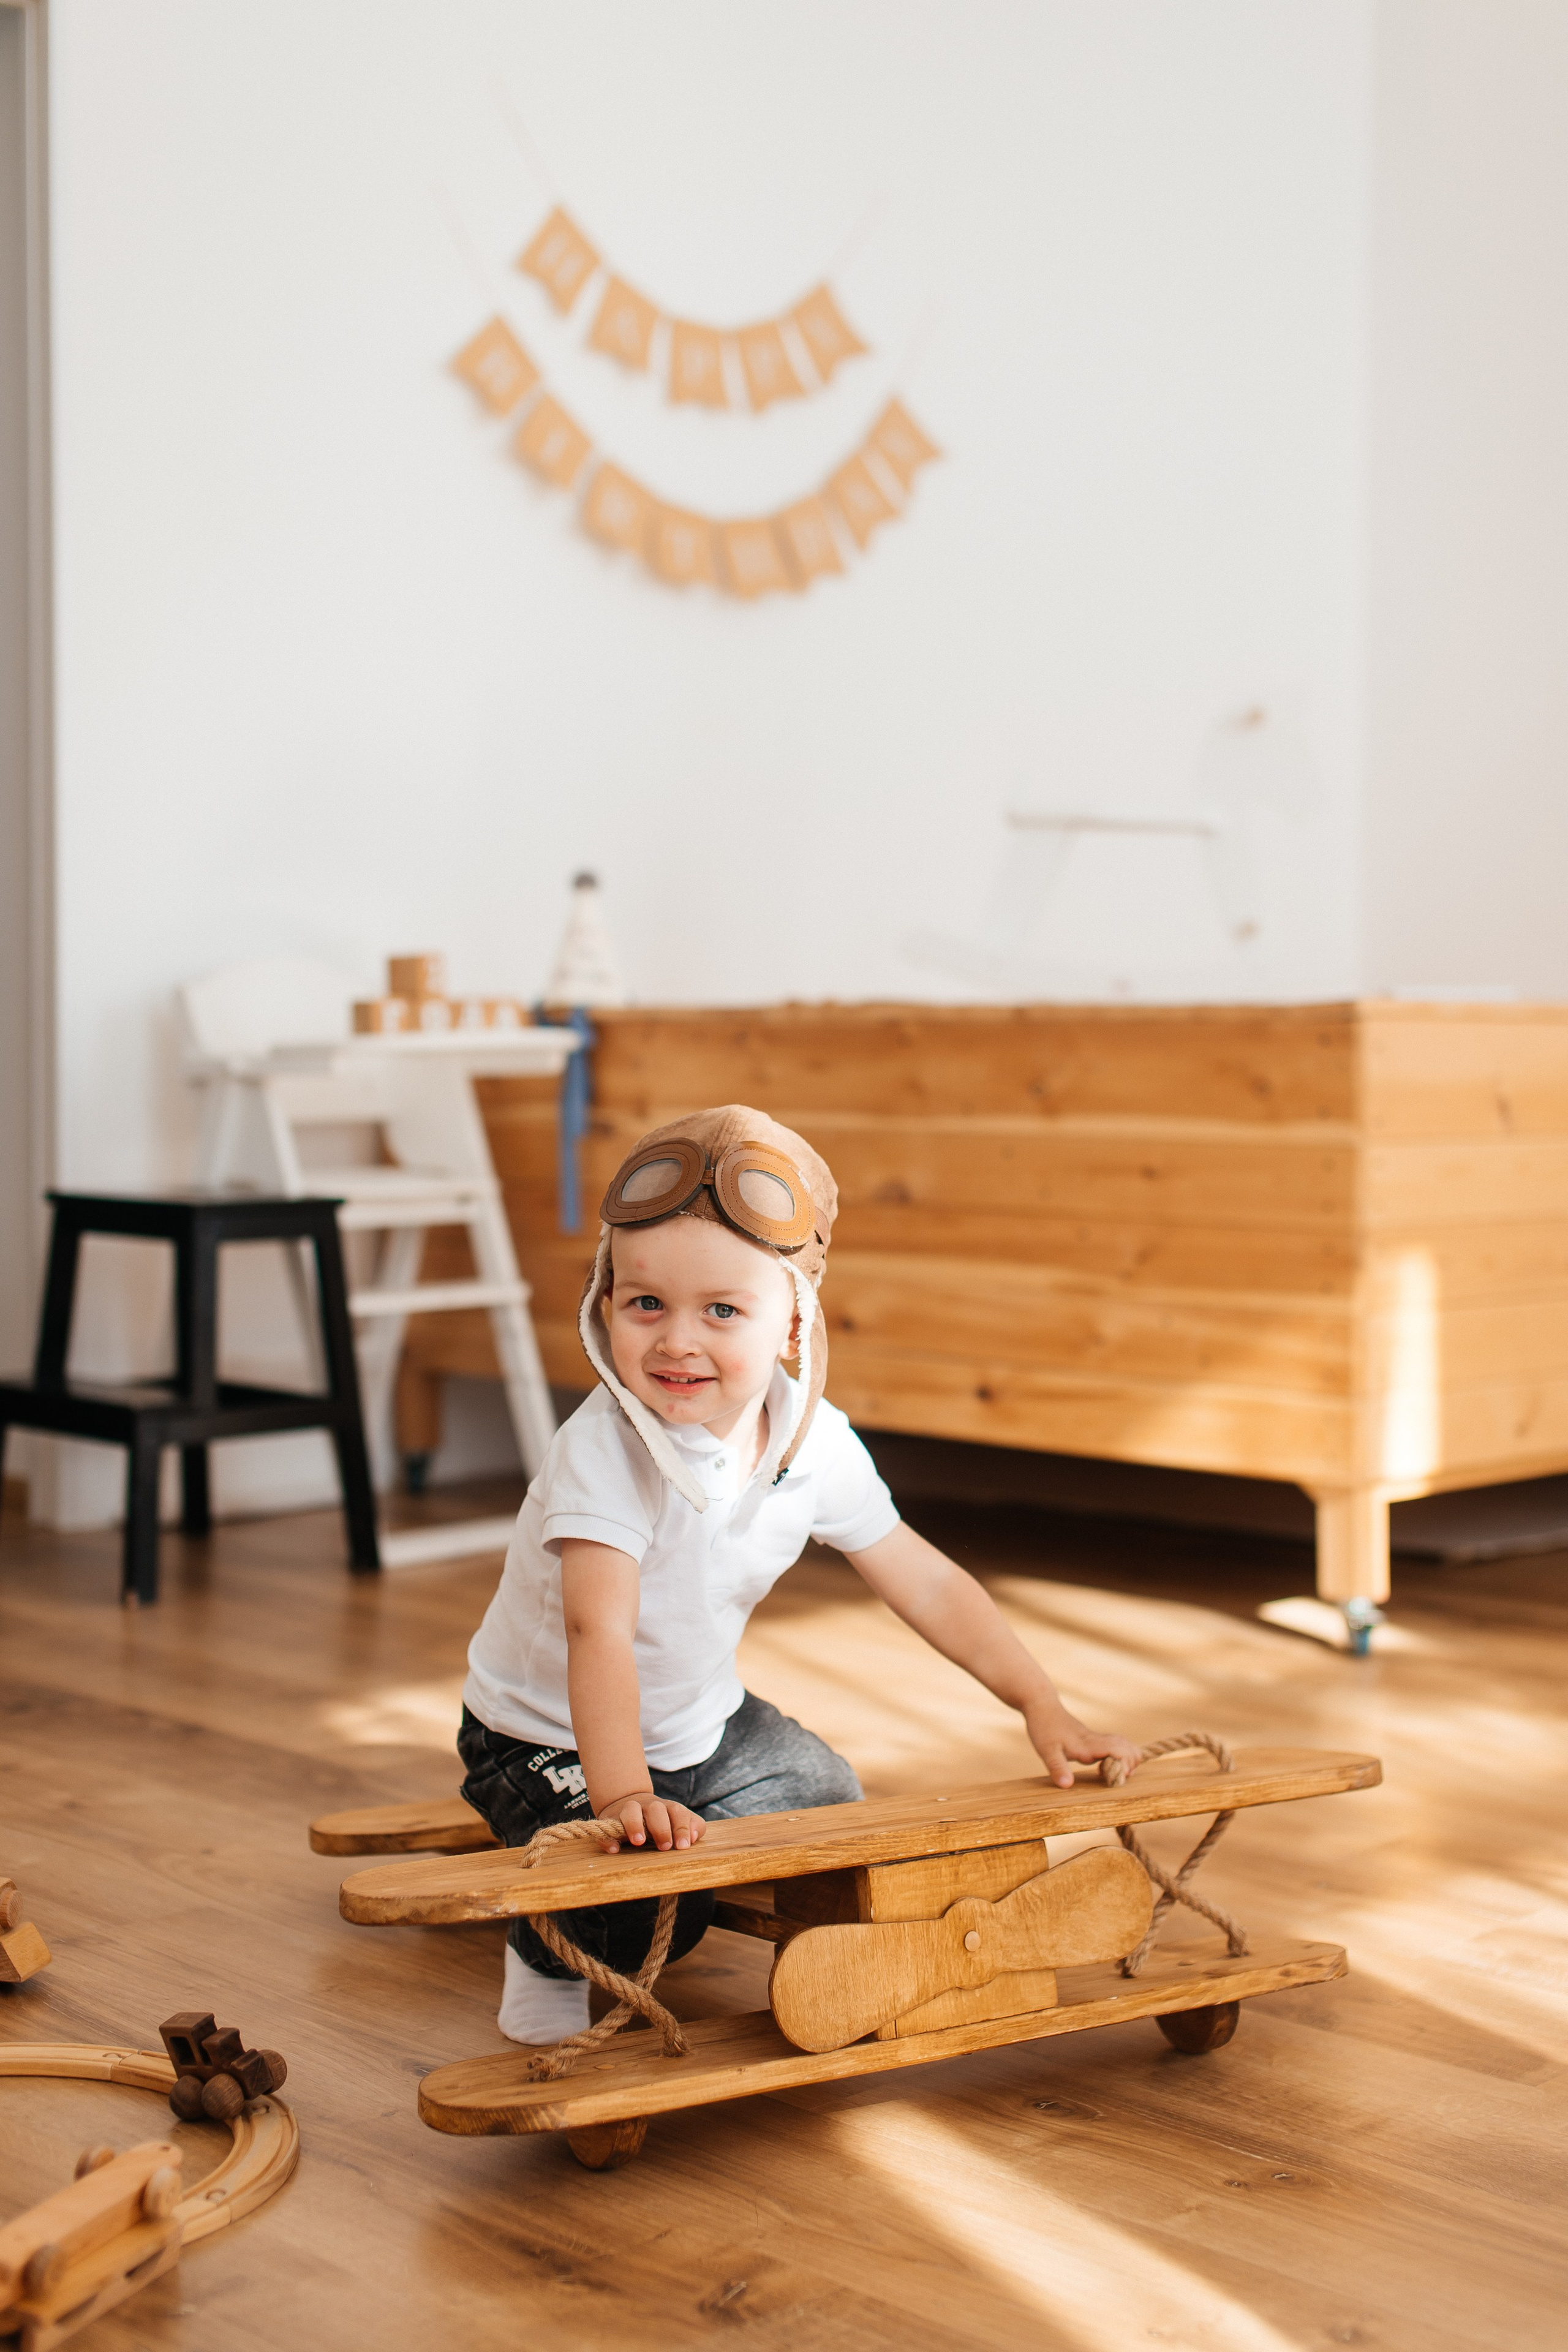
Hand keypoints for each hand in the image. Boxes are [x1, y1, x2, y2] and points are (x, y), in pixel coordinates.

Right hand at [596, 1791, 706, 1851]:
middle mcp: (647, 1806)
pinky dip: (608, 1838)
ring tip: (638, 1842)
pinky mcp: (609, 1820)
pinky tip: (614, 1849)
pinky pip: (606, 1827)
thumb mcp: (677, 1821)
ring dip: (635, 1825)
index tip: (683, 1846)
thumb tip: (692, 1837)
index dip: (682, 1828)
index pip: (678, 1812)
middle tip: (665, 1846)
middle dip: (662, 1828)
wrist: (626, 1803)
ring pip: (630, 1810)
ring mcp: (627, 1811)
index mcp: (666, 1807)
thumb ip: (692, 1827)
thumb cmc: (659, 1820)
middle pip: (656, 1809)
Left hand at [1024, 1699, 1140, 1790]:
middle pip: (1127, 1748)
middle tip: (1117, 1778)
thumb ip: (1057, 1768)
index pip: (1119, 1751)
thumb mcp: (1046, 1751)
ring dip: (1128, 1758)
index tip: (1115, 1777)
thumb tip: (1068, 1785)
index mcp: (1089, 1745)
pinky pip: (1116, 1744)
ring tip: (1115, 1773)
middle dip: (1130, 1764)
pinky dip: (1121, 1754)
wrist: (1042, 1706)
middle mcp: (1096, 1741)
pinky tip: (1108, 1765)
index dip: (1124, 1764)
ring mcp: (1096, 1738)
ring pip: (1124, 1744)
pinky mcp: (1093, 1738)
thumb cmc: (1043, 1728)